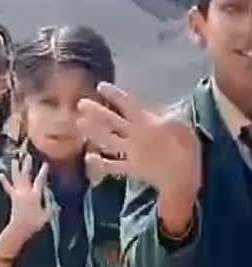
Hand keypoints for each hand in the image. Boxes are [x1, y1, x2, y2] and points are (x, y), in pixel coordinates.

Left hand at [0, 156, 51, 239]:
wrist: (20, 228)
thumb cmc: (35, 223)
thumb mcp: (47, 215)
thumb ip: (51, 204)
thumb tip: (52, 196)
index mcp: (35, 195)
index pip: (40, 180)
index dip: (43, 172)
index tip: (45, 163)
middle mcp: (25, 191)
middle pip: (26, 175)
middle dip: (27, 165)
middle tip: (27, 155)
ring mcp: (18, 193)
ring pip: (16, 178)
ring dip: (15, 168)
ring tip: (14, 159)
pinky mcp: (13, 197)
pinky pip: (8, 187)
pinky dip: (4, 180)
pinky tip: (0, 174)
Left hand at [77, 83, 201, 198]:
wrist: (183, 179)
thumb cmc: (187, 151)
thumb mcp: (183, 128)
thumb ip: (171, 117)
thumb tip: (163, 110)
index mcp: (148, 123)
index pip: (128, 105)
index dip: (114, 95)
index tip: (101, 86)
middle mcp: (135, 136)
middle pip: (112, 121)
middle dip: (96, 112)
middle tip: (81, 103)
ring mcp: (131, 153)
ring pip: (107, 140)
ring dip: (93, 132)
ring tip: (79, 123)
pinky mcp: (131, 169)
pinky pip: (112, 166)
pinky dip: (100, 163)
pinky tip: (89, 158)